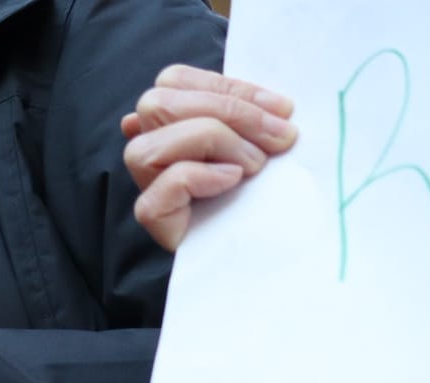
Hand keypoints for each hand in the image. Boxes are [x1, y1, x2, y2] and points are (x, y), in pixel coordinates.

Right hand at [122, 65, 297, 250]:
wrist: (260, 255)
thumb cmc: (258, 197)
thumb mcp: (259, 143)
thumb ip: (252, 118)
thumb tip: (277, 107)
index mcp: (169, 121)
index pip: (175, 80)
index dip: (228, 87)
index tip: (282, 109)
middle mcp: (150, 148)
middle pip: (157, 104)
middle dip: (227, 112)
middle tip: (277, 138)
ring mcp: (146, 183)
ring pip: (150, 145)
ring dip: (212, 142)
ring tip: (253, 166)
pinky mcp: (153, 214)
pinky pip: (166, 183)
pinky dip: (203, 176)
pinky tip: (232, 182)